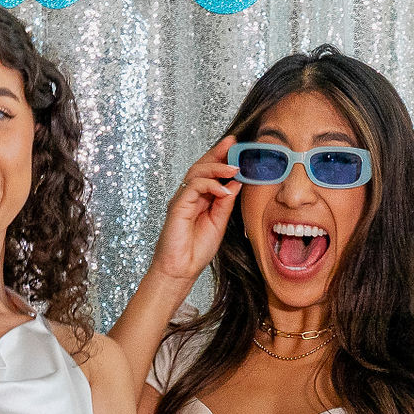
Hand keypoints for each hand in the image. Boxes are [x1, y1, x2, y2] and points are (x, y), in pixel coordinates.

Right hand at [149, 139, 242, 291]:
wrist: (181, 270)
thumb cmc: (196, 250)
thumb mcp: (219, 223)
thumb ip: (226, 202)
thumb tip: (236, 182)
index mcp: (200, 199)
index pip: (210, 172)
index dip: (221, 158)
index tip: (236, 146)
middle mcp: (189, 196)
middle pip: (201, 166)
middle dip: (217, 153)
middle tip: (233, 143)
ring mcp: (182, 200)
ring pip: (196, 172)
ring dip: (216, 167)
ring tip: (234, 167)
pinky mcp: (177, 206)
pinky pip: (193, 187)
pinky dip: (210, 185)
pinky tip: (224, 190)